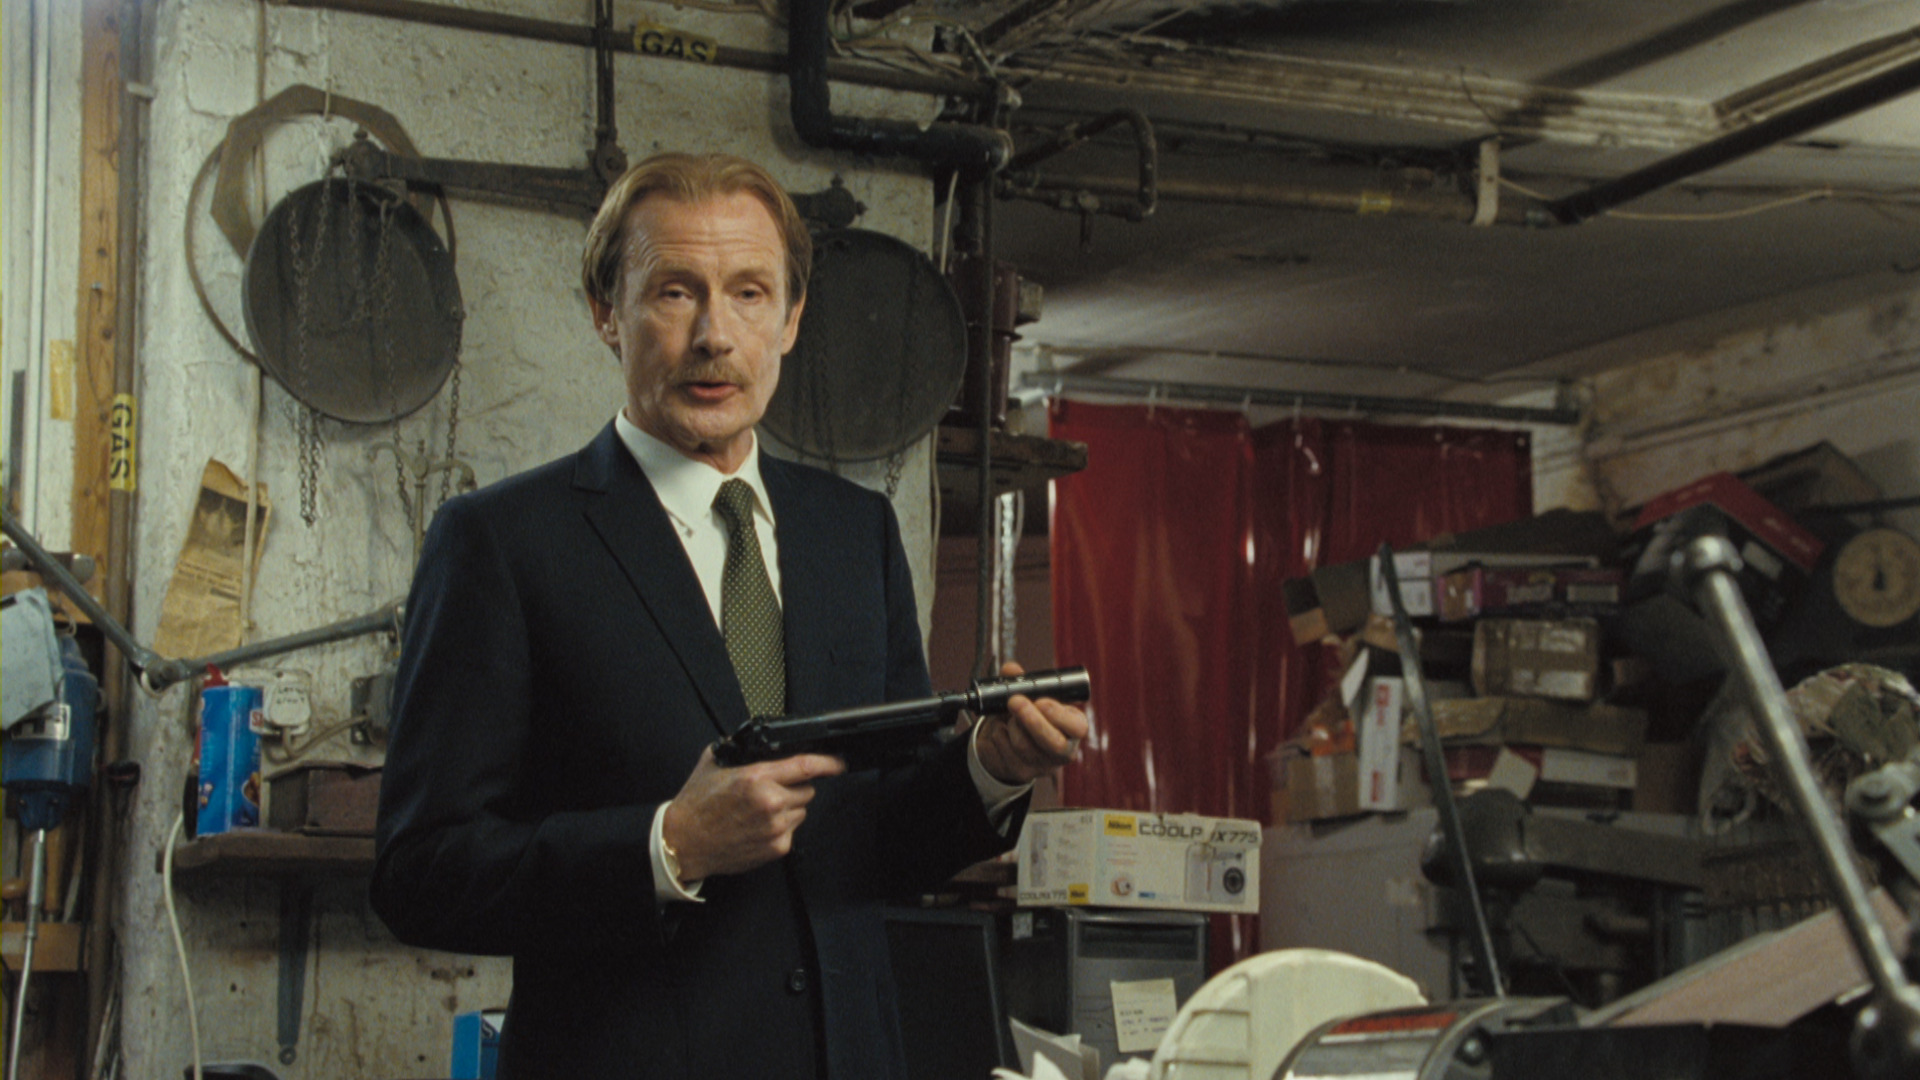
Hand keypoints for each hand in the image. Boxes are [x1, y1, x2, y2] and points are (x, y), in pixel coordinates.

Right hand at [661, 748, 845, 882]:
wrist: (683, 842)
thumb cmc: (696, 806)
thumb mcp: (713, 764)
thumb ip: (737, 750)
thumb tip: (752, 743)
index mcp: (756, 778)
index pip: (805, 766)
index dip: (828, 762)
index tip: (838, 762)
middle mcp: (770, 802)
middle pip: (806, 789)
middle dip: (794, 787)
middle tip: (770, 791)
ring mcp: (775, 827)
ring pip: (801, 810)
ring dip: (788, 808)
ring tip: (759, 811)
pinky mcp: (776, 848)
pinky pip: (791, 830)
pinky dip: (780, 827)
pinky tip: (757, 826)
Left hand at [976, 661, 1089, 785]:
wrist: (1011, 741)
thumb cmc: (1030, 714)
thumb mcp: (1030, 696)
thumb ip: (1023, 681)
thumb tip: (1010, 669)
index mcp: (1073, 727)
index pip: (1078, 728)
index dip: (1059, 715)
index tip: (1041, 701)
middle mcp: (1063, 749)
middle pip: (1054, 744)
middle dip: (1032, 721)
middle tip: (1015, 701)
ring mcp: (1043, 764)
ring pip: (1024, 746)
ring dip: (1011, 724)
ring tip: (1008, 713)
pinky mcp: (1022, 772)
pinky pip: (1005, 751)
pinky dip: (997, 734)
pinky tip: (1000, 727)